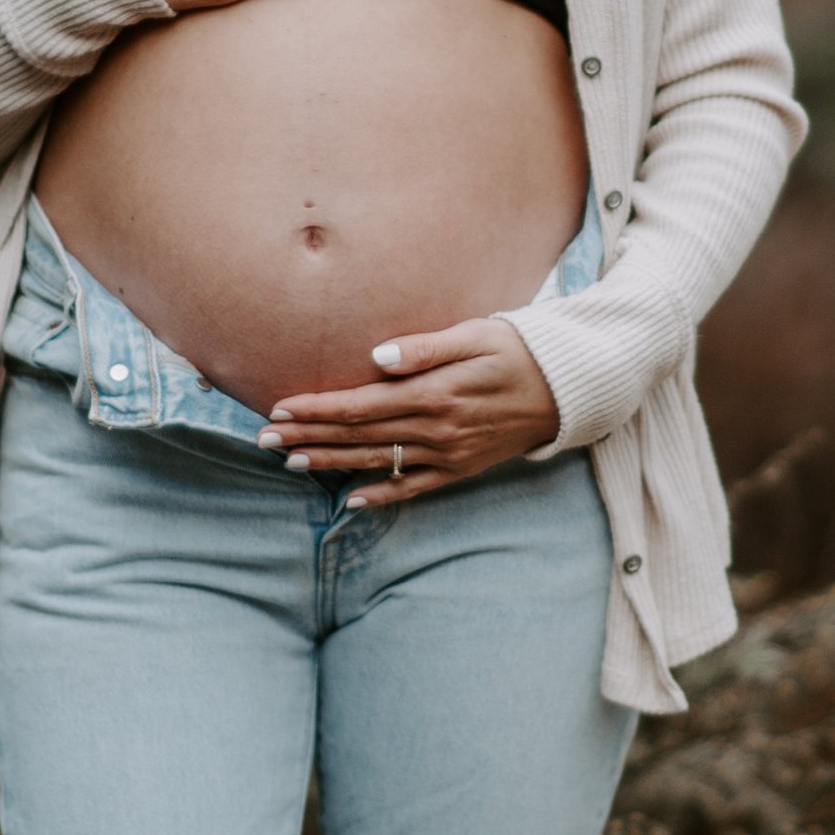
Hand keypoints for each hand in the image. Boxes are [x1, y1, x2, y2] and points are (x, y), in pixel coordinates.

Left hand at [259, 319, 562, 503]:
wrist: (570, 389)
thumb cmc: (520, 349)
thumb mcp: (478, 335)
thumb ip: (427, 348)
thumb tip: (377, 359)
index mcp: (436, 394)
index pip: (361, 405)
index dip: (317, 408)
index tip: (280, 407)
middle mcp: (438, 430)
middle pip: (359, 436)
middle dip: (308, 436)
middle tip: (264, 438)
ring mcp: (449, 455)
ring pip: (378, 463)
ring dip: (331, 463)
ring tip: (290, 462)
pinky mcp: (461, 469)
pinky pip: (414, 488)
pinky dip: (382, 494)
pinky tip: (351, 500)